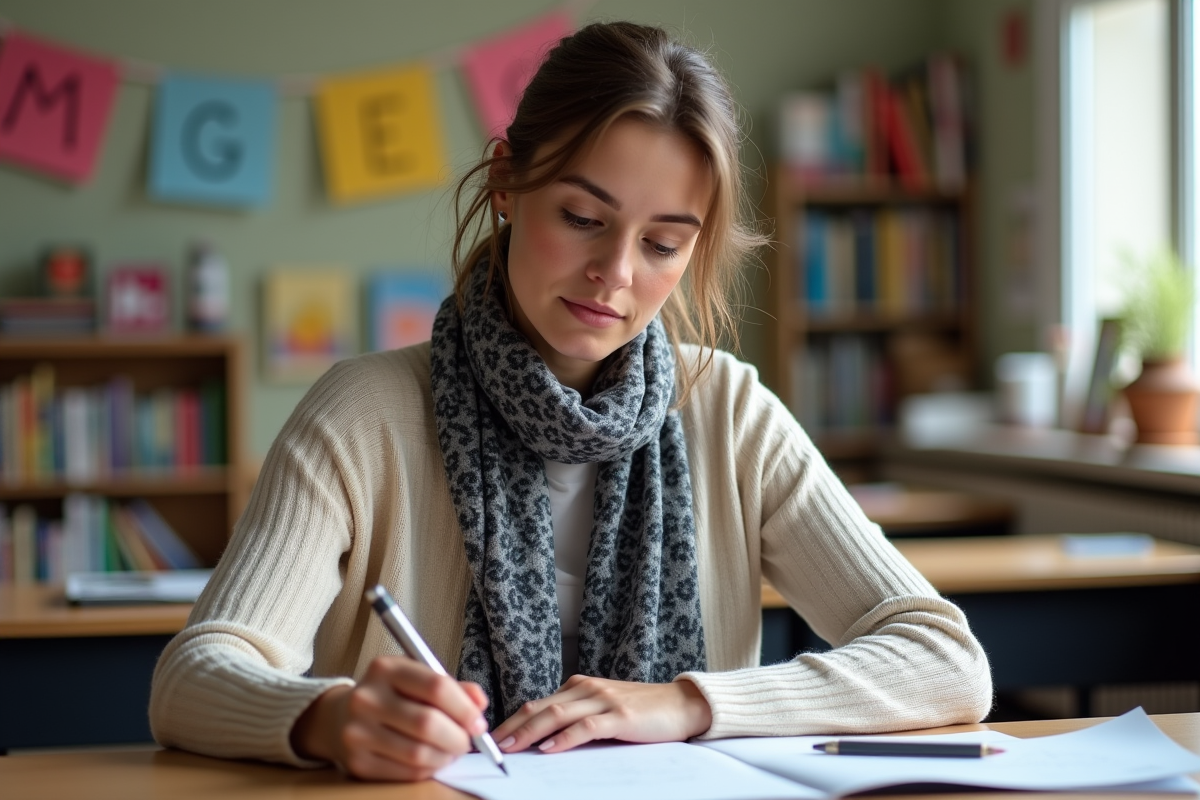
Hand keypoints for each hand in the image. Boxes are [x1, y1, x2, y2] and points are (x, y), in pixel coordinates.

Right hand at [290, 655, 489, 781]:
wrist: (338, 717)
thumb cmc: (389, 695)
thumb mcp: (416, 679)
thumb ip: (452, 688)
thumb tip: (479, 703)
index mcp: (385, 669)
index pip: (435, 687)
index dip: (464, 708)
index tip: (478, 722)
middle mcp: (367, 698)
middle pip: (427, 723)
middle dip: (458, 737)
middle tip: (467, 741)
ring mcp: (358, 732)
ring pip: (418, 753)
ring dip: (445, 756)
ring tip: (450, 751)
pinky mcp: (357, 762)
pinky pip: (406, 772)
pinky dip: (428, 769)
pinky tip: (432, 760)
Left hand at [491, 675, 712, 753]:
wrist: (682, 705)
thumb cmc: (642, 712)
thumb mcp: (604, 709)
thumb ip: (577, 717)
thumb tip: (542, 740)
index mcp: (580, 686)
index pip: (538, 704)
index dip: (512, 720)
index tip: (492, 738)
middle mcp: (587, 689)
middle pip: (540, 707)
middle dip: (512, 727)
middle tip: (491, 745)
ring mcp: (603, 700)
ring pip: (557, 715)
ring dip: (530, 733)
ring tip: (510, 748)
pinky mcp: (620, 716)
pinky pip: (586, 727)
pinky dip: (564, 739)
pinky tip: (549, 749)